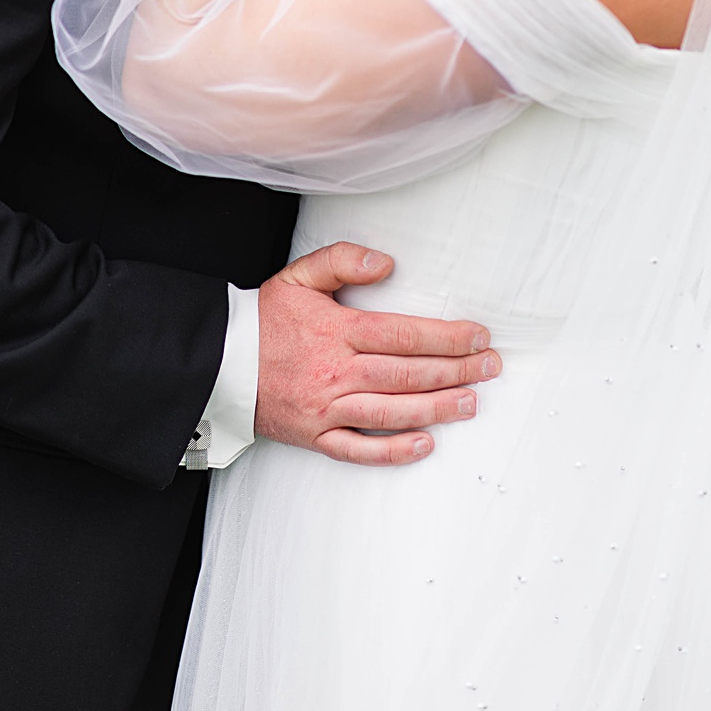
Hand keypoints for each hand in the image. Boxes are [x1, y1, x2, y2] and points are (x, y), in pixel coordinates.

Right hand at [256, 241, 500, 465]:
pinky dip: (394, 450)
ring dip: (438, 407)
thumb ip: (342, 260)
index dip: (445, 336)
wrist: (219, 362)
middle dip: (456, 370)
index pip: (402, 334)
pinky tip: (426, 444)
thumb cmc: (265, 318)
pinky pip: (359, 449)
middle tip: (491, 367)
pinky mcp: (315, 435)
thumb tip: (387, 265)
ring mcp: (326, 408)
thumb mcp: (299, 275)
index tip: (477, 335)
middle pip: (407, 373)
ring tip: (472, 402)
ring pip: (392, 411)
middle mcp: (335, 372)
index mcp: (335, 330)